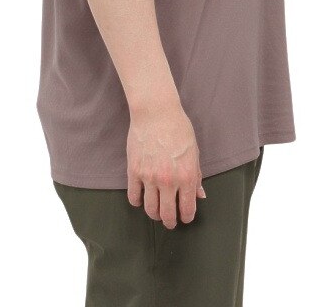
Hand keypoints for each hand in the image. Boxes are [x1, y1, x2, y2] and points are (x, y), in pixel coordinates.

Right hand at [126, 104, 206, 228]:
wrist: (156, 112)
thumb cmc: (178, 128)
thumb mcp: (194, 151)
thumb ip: (197, 176)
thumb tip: (199, 196)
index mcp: (187, 176)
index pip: (187, 209)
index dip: (186, 217)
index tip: (185, 217)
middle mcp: (169, 181)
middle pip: (167, 215)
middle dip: (170, 222)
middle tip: (170, 222)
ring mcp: (150, 177)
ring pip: (150, 210)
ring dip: (154, 215)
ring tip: (156, 212)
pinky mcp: (134, 171)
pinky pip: (134, 197)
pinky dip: (138, 202)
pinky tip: (142, 198)